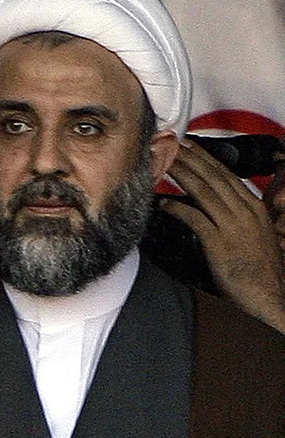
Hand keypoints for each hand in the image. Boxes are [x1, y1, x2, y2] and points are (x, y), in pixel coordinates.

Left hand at [162, 139, 284, 332]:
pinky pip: (195, 219)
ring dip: (182, 174)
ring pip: (203, 192)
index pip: (226, 175)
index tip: (189, 146)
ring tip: (165, 163)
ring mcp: (233, 226)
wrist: (272, 294)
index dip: (205, 158)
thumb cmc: (260, 268)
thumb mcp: (255, 233)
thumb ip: (237, 216)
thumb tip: (217, 206)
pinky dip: (179, 208)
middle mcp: (244, 211)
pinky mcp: (220, 243)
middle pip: (213, 178)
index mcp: (253, 207)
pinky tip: (164, 203)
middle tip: (171, 144)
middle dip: (190, 158)